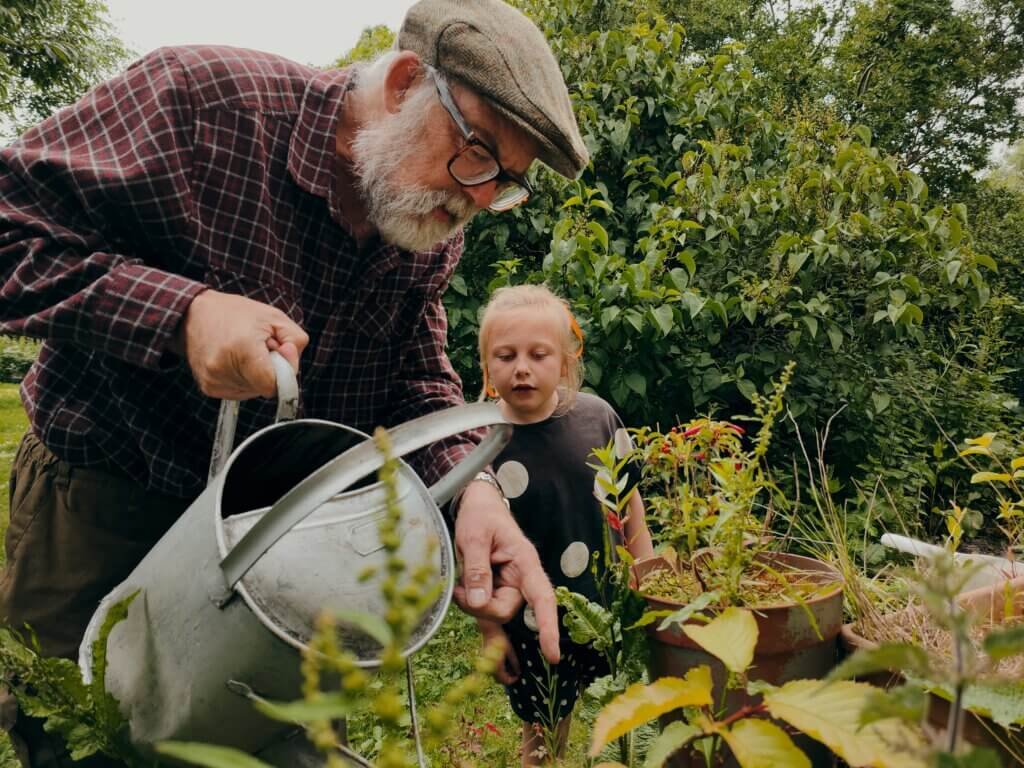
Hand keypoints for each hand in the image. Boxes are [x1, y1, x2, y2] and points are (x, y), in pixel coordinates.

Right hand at [178, 289, 308, 398]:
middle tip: (258, 347)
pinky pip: (240, 391)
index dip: (283, 371)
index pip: (273, 385)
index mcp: (242, 350)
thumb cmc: (235, 313)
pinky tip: (234, 360)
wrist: (194, 314)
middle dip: (269, 370)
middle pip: (264, 388)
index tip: (278, 354)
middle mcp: (223, 369)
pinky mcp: (208, 388)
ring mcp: (214, 381)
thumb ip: (295, 342)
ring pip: (253, 391)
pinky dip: (243, 378)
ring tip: (244, 351)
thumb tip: (292, 365)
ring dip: (256, 375)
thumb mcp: (275, 317)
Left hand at [452, 482, 559, 663]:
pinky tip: (502, 674)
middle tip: (458, 587)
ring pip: (494, 616)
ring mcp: (508, 589)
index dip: (547, 626)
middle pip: (506, 611)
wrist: (478, 506)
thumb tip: (478, 603)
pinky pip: (493, 622)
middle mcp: (520, 580)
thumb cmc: (480, 516)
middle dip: (479, 607)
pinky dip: (492, 643)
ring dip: (473, 610)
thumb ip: (477, 569)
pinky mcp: (494, 594)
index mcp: (525, 562)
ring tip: (457, 589)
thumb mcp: (474, 537)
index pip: (542, 597)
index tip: (552, 654)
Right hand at [478, 620, 519, 684]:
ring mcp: (487, 663)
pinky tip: (506, 662)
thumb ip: (514, 662)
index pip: (505, 680)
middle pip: (499, 679)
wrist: (489, 629)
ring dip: (504, 674)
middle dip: (508, 678)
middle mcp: (490, 666)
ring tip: (512, 667)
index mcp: (497, 666)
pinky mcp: (486, 659)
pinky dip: (500, 669)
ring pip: (496, 674)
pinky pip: (493, 668)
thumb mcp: (510, 650)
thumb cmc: (501, 638)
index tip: (519, 676)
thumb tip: (518, 672)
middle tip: (516, 672)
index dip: (512, 680)